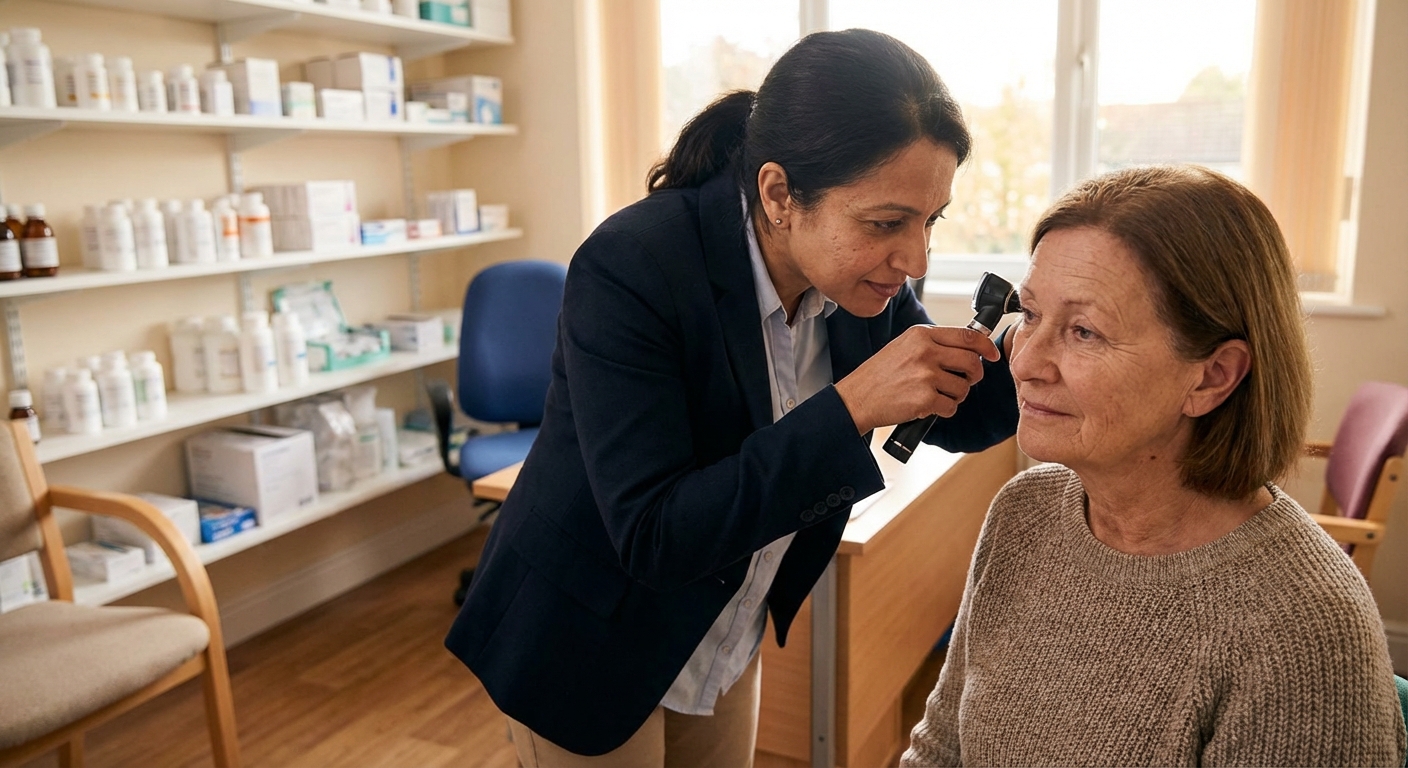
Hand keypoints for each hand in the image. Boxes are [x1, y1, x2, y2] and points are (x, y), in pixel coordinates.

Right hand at [834, 325, 998, 433]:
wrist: (856, 398)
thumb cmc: (879, 375)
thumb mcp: (904, 347)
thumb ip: (933, 344)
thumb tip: (968, 349)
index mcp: (921, 335)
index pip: (967, 336)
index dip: (985, 347)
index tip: (992, 356)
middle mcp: (925, 352)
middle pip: (972, 362)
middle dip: (973, 376)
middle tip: (963, 382)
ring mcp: (926, 375)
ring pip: (963, 387)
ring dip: (955, 396)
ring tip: (936, 396)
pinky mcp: (925, 399)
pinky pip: (951, 407)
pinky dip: (944, 411)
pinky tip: (927, 407)